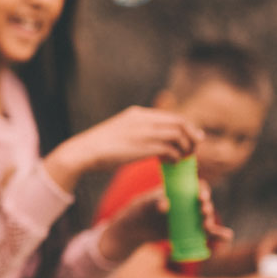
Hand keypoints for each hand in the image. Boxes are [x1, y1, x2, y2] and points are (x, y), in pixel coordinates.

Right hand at [58, 107, 203, 173]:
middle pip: (180, 122)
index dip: (185, 128)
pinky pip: (170, 149)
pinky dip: (176, 156)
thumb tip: (148, 141)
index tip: (189, 139)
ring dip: (186, 147)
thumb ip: (136, 132)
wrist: (83, 152)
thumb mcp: (120, 132)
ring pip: (178, 134)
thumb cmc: (99, 147)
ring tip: (185, 158)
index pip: (171, 116)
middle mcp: (143, 119)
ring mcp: (143, 132)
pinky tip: (172, 163)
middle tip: (193, 149)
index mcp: (137, 113)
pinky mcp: (143, 146)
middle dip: (192, 136)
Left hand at [99, 181, 230, 260]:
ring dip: (212, 223)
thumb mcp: (145, 205)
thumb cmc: (140, 210)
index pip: (198, 187)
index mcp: (180, 191)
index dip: (203, 190)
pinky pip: (207, 234)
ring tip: (206, 228)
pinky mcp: (191, 232)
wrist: (137, 229)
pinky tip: (226, 237)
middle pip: (204, 204)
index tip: (200, 197)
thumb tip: (166, 204)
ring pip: (207, 219)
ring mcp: (191, 218)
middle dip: (206, 208)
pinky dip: (217, 236)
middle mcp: (189, 203)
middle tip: (202, 213)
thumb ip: (154, 202)